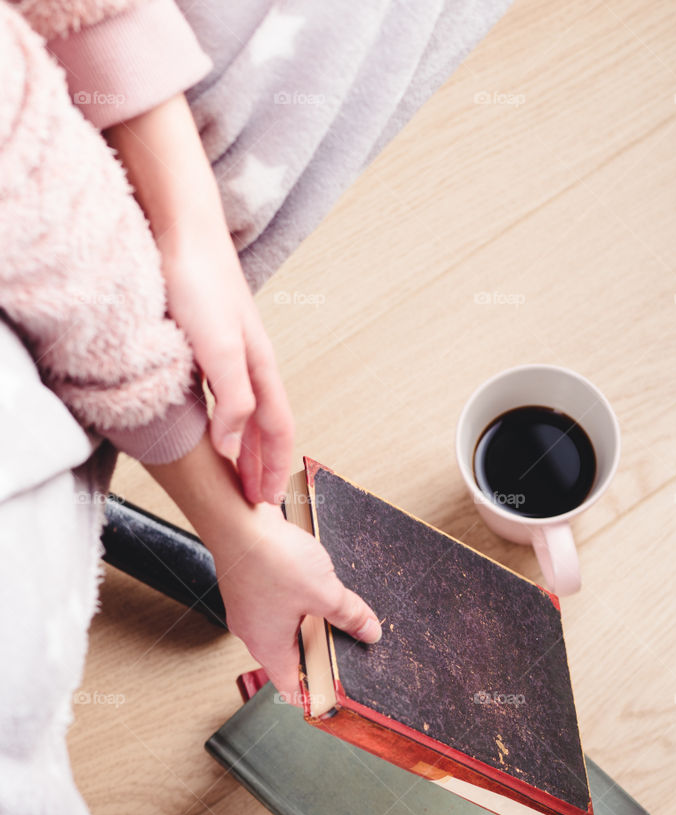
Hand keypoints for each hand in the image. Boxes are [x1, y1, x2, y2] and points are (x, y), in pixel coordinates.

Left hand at [159, 222, 293, 505]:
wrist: (179, 229)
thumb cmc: (200, 283)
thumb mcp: (221, 350)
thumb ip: (233, 401)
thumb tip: (230, 449)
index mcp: (261, 368)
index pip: (277, 432)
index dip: (274, 469)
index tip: (268, 504)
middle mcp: (250, 363)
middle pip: (265, 425)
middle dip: (263, 464)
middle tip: (257, 499)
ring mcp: (229, 351)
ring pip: (245, 411)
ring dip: (244, 445)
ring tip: (237, 472)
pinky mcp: (204, 339)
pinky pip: (222, 394)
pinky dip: (223, 419)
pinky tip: (207, 422)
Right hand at [214, 506, 381, 697]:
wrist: (237, 517)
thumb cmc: (268, 557)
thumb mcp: (325, 592)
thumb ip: (350, 615)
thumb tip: (369, 631)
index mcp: (268, 646)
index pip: (291, 688)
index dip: (314, 695)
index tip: (333, 697)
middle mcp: (252, 632)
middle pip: (290, 657)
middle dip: (319, 654)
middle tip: (344, 648)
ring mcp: (248, 608)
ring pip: (284, 627)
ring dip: (309, 623)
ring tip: (333, 611)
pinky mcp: (248, 585)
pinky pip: (276, 604)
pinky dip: (296, 601)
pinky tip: (313, 584)